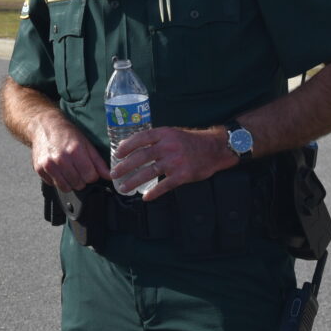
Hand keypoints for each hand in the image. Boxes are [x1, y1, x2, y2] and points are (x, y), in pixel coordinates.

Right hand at [28, 111, 108, 191]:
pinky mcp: (39, 168)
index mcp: (76, 151)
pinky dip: (57, 180)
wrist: (44, 125)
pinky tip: (58, 169)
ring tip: (68, 171)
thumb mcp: (86, 144)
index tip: (88, 169)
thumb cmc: (67, 134)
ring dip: (69, 182)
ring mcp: (49, 165)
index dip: (92, 174)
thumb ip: (98, 162)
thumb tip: (109, 176)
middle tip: (78, 169)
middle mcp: (61, 159)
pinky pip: (53, 184)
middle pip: (79, 184)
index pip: (90, 177)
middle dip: (81, 179)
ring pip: (66, 188)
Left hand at [111, 126, 235, 200]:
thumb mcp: (173, 133)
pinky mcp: (183, 175)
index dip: (127, 146)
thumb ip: (156, 139)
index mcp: (165, 134)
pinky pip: (165, 185)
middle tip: (114, 174)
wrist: (216, 148)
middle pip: (142, 156)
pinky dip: (154, 192)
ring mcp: (176, 161)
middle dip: (125, 166)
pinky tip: (146, 197)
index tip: (117, 154)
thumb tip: (133, 147)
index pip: (141, 138)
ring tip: (124, 187)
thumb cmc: (191, 141)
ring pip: (150, 172)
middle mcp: (169, 146)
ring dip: (134, 181)